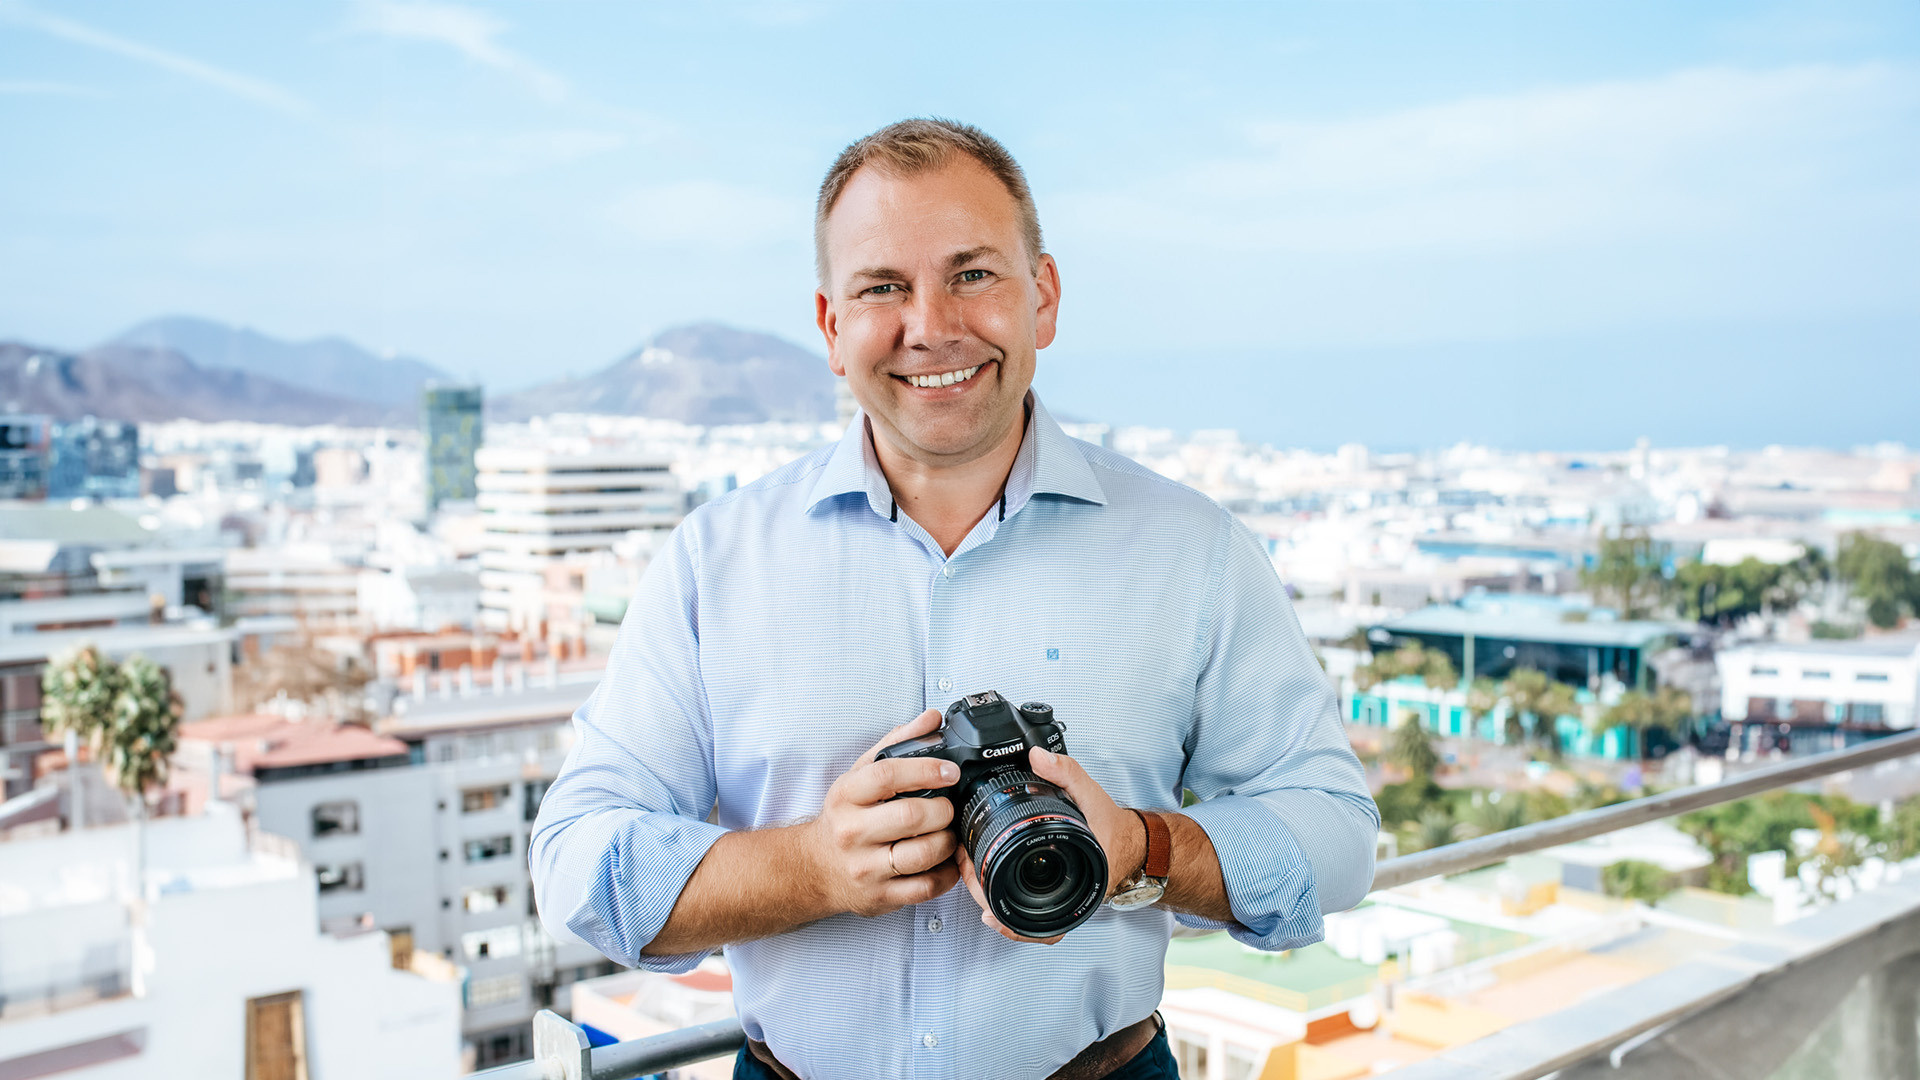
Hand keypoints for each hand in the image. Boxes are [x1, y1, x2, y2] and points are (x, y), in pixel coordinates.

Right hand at [804, 709, 961, 917]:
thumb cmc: (845, 816)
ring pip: (922, 854)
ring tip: (948, 833)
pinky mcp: (879, 896)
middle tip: (949, 807)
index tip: (950, 771)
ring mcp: (865, 867)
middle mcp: (852, 831)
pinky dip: (946, 873)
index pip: (887, 775)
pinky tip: (945, 860)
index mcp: (846, 795)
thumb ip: (898, 743)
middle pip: (911, 816)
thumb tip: (932, 719)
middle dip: (943, 809)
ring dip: (947, 841)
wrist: (815, 867)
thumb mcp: (861, 774)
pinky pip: (925, 887)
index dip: (925, 769)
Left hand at [957, 747, 1146, 943]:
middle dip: (985, 895)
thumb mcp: (1091, 793)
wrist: (1133, 843)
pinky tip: (991, 901)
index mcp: (1076, 880)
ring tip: (971, 876)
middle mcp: (1068, 898)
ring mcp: (1062, 902)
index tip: (977, 878)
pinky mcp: (1057, 897)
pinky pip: (1032, 919)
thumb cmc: (1113, 827)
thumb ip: (1065, 772)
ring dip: (993, 902)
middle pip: (1019, 917)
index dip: (1000, 902)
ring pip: (1022, 921)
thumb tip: (1036, 756)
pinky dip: (1010, 915)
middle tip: (966, 868)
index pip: (1036, 908)